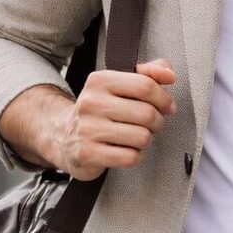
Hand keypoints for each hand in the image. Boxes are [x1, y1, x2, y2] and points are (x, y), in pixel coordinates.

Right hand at [54, 58, 177, 180]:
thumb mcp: (120, 85)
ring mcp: (88, 129)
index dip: (164, 98)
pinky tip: (125, 150)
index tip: (167, 106)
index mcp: (100, 80)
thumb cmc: (100, 111)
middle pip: (147, 114)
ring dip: (146, 140)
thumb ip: (148, 74)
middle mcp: (91, 102)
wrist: (64, 137)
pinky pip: (130, 157)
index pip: (145, 85)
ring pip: (142, 137)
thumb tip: (168, 74)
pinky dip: (135, 156)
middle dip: (158, 122)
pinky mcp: (88, 153)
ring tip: (136, 137)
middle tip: (152, 125)